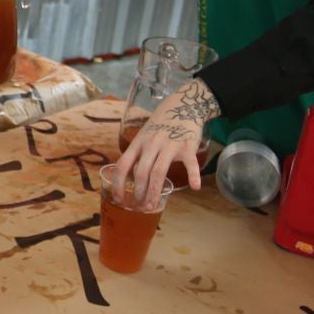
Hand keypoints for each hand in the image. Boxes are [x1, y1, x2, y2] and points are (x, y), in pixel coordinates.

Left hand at [109, 79, 217, 208]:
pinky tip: (195, 187)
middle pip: (141, 172)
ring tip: (152, 205)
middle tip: (139, 207)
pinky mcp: (187, 146)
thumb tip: (126, 179)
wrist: (182, 106)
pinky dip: (193, 175)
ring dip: (154, 190)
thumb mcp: (143, 137)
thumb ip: (137, 155)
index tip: (118, 198)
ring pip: (159, 171)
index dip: (118, 183)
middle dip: (138, 192)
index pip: (122, 165)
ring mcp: (169, 145)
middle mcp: (151, 144)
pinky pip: (190, 163)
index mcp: (138, 143)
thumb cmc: (160, 126)